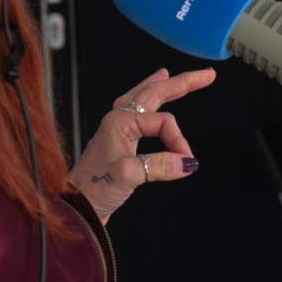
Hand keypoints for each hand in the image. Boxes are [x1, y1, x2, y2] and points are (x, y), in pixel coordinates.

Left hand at [68, 67, 215, 222]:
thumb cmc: (93, 189)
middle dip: (181, 83)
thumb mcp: (128, 175)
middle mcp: (118, 120)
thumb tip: (187, 162)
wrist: (75, 206)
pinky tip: (148, 103)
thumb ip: (159, 166)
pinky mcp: (117, 142)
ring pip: (142, 99)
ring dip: (160, 86)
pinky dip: (147, 103)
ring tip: (170, 76)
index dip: (178, 140)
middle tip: (206, 76)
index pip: (162, 122)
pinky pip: (135, 112)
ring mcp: (117, 130)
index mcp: (119, 122)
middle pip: (153, 92)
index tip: (185, 161)